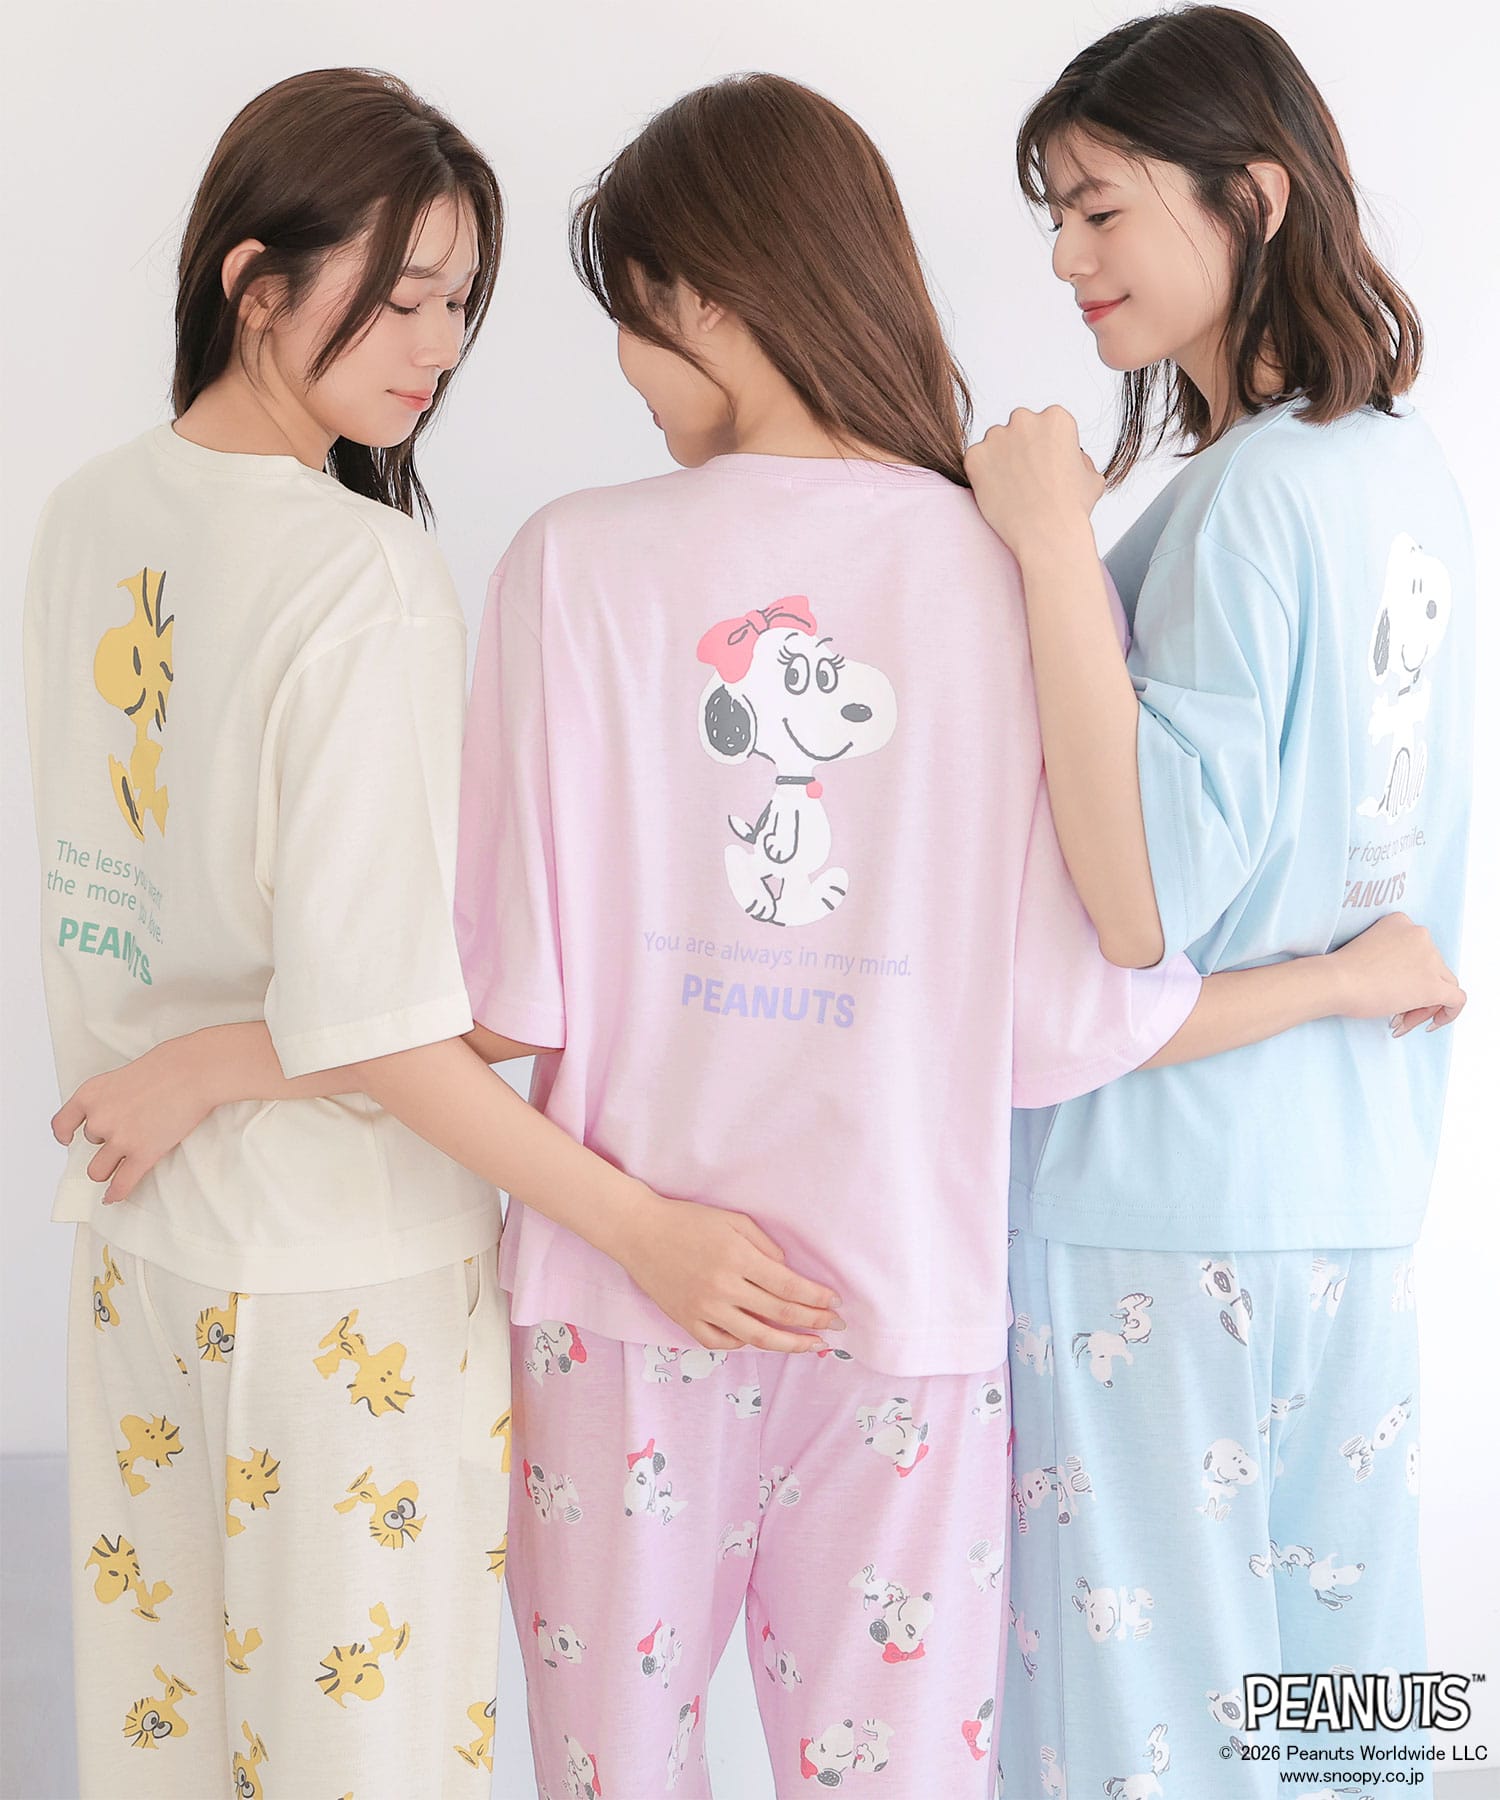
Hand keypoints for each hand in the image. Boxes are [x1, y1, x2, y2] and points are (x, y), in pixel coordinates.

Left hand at [51, 1036, 215, 1204]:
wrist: (194, 1072)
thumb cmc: (170, 1066)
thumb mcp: (125, 1074)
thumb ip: (113, 1097)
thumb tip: (119, 1112)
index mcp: (91, 1094)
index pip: (62, 1122)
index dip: (63, 1134)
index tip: (67, 1139)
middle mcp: (99, 1118)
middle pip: (89, 1144)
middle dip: (105, 1142)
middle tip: (125, 1135)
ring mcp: (120, 1139)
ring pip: (98, 1170)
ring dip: (108, 1169)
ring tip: (120, 1166)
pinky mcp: (142, 1154)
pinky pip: (121, 1183)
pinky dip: (116, 1193)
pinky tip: (113, 1197)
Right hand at [611, 1191, 845, 1354]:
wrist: (639, 1232)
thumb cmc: (689, 1220)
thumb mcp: (733, 1220)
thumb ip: (764, 1245)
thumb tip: (787, 1270)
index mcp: (738, 1259)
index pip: (788, 1287)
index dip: (816, 1298)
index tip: (835, 1303)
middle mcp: (723, 1288)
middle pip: (778, 1314)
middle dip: (813, 1322)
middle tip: (836, 1327)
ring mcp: (703, 1308)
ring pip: (755, 1337)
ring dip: (789, 1344)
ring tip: (810, 1346)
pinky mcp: (686, 1321)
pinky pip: (721, 1342)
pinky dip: (743, 1344)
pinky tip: (759, 1339)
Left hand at [964, 407, 1105, 554]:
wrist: (1046, 534)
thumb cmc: (1071, 509)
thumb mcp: (1091, 477)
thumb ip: (1079, 459)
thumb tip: (1071, 456)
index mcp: (1056, 418)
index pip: (1045, 425)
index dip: (1046, 450)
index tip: (1047, 469)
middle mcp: (1025, 419)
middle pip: (1018, 429)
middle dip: (1021, 449)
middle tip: (1026, 480)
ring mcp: (997, 436)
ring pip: (995, 444)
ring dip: (1001, 461)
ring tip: (1013, 490)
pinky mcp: (975, 456)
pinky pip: (976, 461)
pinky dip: (983, 476)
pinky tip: (999, 494)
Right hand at [1328, 913, 1465, 1034]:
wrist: (1335, 981)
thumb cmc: (1341, 971)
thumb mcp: (1369, 949)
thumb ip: (1393, 957)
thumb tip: (1408, 985)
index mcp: (1401, 921)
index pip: (1420, 951)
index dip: (1410, 974)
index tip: (1391, 990)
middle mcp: (1420, 934)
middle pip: (1434, 969)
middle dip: (1416, 992)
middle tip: (1395, 1012)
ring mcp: (1429, 958)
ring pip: (1443, 985)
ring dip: (1424, 1005)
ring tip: (1400, 1020)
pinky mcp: (1433, 985)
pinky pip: (1457, 1000)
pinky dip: (1449, 1013)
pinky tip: (1431, 1024)